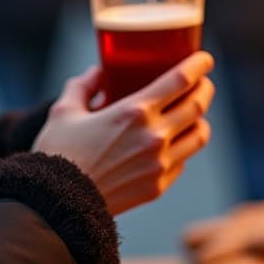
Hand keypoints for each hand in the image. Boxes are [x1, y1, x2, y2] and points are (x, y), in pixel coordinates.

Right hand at [32, 52, 214, 214]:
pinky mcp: (158, 186)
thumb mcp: (64, 111)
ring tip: (194, 114)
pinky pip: (183, 161)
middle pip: (197, 105)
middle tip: (202, 83)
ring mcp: (160, 164)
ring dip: (200, 120)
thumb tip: (98, 74)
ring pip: (199, 136)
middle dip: (205, 89)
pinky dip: (183, 148)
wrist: (59, 204)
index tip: (205, 59)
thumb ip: (82, 86)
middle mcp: (154, 136)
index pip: (181, 80)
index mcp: (135, 111)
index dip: (198, 65)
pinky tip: (175, 143)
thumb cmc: (58, 154)